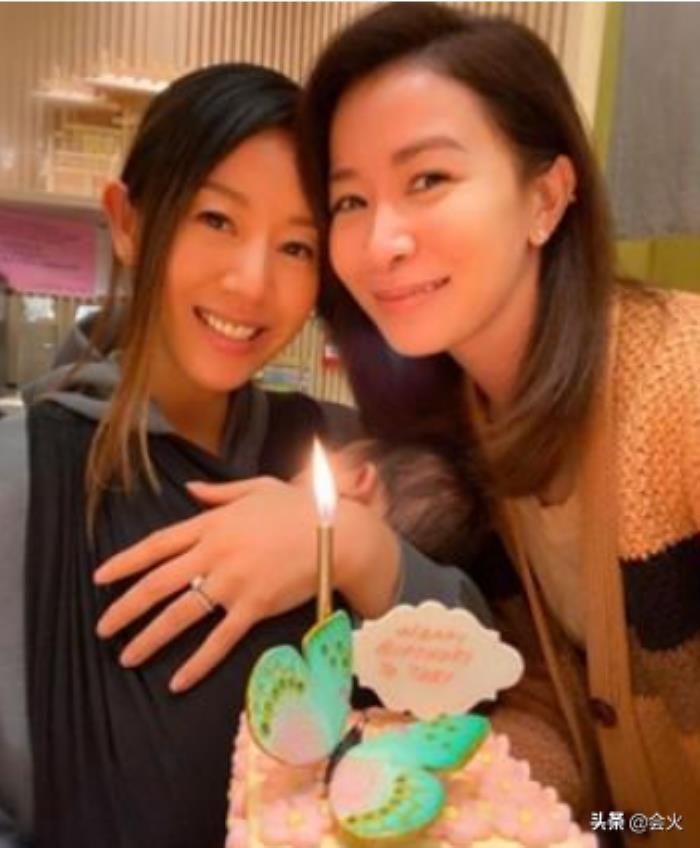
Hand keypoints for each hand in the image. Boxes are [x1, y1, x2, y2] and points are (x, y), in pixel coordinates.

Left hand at [94, 477, 399, 691]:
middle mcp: (215, 553)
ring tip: (127, 657)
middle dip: (125, 607)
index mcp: (212, 525)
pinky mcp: (255, 606)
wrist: (337, 532)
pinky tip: (177, 681)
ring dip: (149, 638)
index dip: (125, 562)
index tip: (100, 578)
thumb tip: (190, 490)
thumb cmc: (300, 507)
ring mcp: (234, 582)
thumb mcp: (257, 488)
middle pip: (158, 584)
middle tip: (102, 628)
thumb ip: (219, 492)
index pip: (157, 545)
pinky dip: (197, 663)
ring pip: (180, 614)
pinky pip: (220, 640)